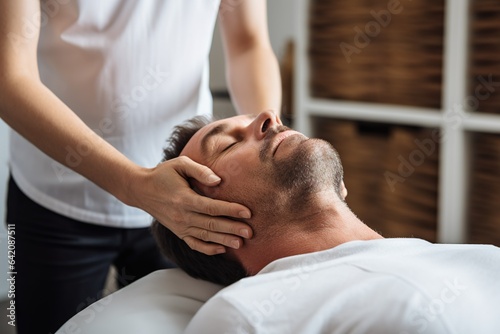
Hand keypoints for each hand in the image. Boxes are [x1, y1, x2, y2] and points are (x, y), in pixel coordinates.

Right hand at [129, 156, 252, 254]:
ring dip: (224, 240)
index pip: (211, 207)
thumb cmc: (163, 174)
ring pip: (205, 236)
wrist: (141, 190)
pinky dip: (208, 249)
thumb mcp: (180, 164)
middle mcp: (182, 216)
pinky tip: (222, 249)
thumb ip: (200, 171)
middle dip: (232, 228)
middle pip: (211, 224)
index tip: (247, 212)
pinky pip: (194, 244)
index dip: (230, 210)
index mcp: (184, 198)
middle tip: (251, 232)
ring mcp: (180, 226)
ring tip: (241, 243)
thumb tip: (218, 181)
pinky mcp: (178, 232)